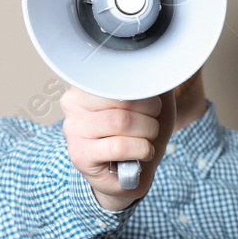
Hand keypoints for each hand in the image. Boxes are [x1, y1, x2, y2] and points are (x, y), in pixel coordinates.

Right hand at [60, 88, 175, 210]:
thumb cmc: (138, 134)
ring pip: (121, 122)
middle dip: (149, 115)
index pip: (121, 79)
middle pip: (123, 100)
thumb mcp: (150, 102)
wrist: (132, 173)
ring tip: (147, 139)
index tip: (152, 106)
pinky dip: (141, 149)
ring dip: (147, 132)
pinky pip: (119, 146)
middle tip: (151, 125)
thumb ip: (152, 81)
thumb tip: (164, 66)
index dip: (145, 94)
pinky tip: (143, 153)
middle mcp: (74, 105)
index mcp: (88, 85)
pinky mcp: (80, 155)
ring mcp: (73, 130)